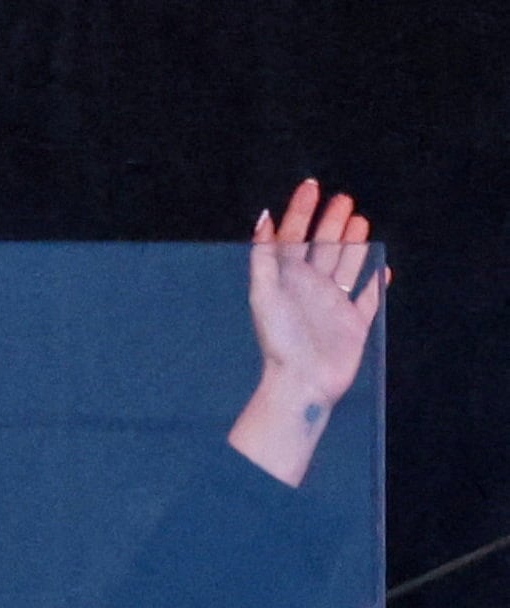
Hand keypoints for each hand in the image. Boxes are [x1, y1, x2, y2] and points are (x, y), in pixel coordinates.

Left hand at [228, 180, 386, 486]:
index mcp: (287, 280)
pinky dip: (375, 281)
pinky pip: (368, 297)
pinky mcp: (354, 324)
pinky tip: (383, 266)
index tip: (311, 186)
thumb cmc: (280, 341)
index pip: (294, 238)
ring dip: (353, 244)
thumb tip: (263, 219)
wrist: (302, 383)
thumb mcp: (264, 295)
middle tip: (343, 198)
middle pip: (324, 247)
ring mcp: (333, 305)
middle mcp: (310, 289)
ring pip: (346, 266)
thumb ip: (263, 258)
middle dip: (331, 222)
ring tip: (360, 221)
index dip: (300, 212)